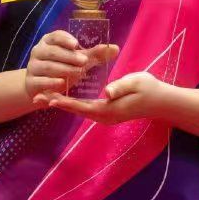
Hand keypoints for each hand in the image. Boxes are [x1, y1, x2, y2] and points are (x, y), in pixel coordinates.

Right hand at [24, 29, 119, 102]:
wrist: (39, 87)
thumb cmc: (61, 68)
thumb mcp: (77, 61)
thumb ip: (95, 55)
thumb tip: (115, 48)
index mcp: (49, 42)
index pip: (55, 36)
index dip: (65, 39)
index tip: (76, 44)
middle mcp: (39, 51)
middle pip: (52, 52)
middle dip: (68, 56)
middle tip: (84, 62)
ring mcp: (33, 67)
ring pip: (47, 66)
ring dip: (63, 69)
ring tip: (78, 74)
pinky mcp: (31, 82)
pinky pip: (40, 81)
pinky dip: (51, 82)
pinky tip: (62, 84)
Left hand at [34, 70, 169, 125]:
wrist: (162, 102)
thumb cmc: (149, 89)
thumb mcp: (136, 82)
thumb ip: (121, 86)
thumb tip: (106, 91)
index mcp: (109, 110)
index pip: (82, 106)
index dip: (65, 102)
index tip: (49, 99)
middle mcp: (104, 116)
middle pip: (76, 110)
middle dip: (57, 103)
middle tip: (37, 98)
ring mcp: (106, 116)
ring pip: (79, 110)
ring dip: (62, 104)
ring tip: (44, 98)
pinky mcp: (107, 112)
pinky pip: (86, 109)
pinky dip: (72, 104)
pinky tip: (63, 98)